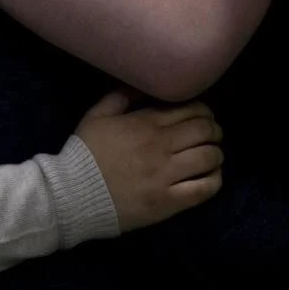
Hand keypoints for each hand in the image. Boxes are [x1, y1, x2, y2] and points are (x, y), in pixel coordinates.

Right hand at [75, 92, 223, 232]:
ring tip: (211, 155)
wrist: (72, 194)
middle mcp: (161, 146)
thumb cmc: (85, 154)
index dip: (203, 111)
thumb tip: (143, 88)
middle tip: (210, 135)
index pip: (190, 109)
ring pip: (209, 157)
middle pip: (205, 130)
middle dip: (213, 130)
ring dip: (216, 153)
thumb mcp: (96, 116)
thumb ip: (120, 97)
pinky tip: (210, 176)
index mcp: (145, 123)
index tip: (201, 116)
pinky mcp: (168, 201)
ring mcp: (166, 175)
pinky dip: (214, 180)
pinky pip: (204, 189)